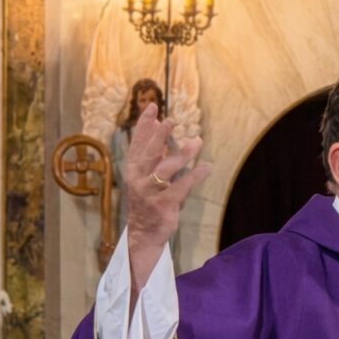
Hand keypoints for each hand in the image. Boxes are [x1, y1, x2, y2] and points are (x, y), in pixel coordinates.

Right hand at [123, 103, 210, 300]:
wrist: (143, 232)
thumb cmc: (147, 199)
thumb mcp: (144, 175)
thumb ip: (152, 152)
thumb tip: (159, 125)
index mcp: (132, 169)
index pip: (137, 143)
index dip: (144, 124)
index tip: (153, 106)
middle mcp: (138, 179)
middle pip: (149, 153)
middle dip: (160, 135)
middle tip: (172, 120)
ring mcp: (149, 192)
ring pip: (166, 169)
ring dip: (183, 154)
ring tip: (197, 141)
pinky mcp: (163, 205)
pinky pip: (181, 187)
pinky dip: (195, 176)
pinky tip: (206, 167)